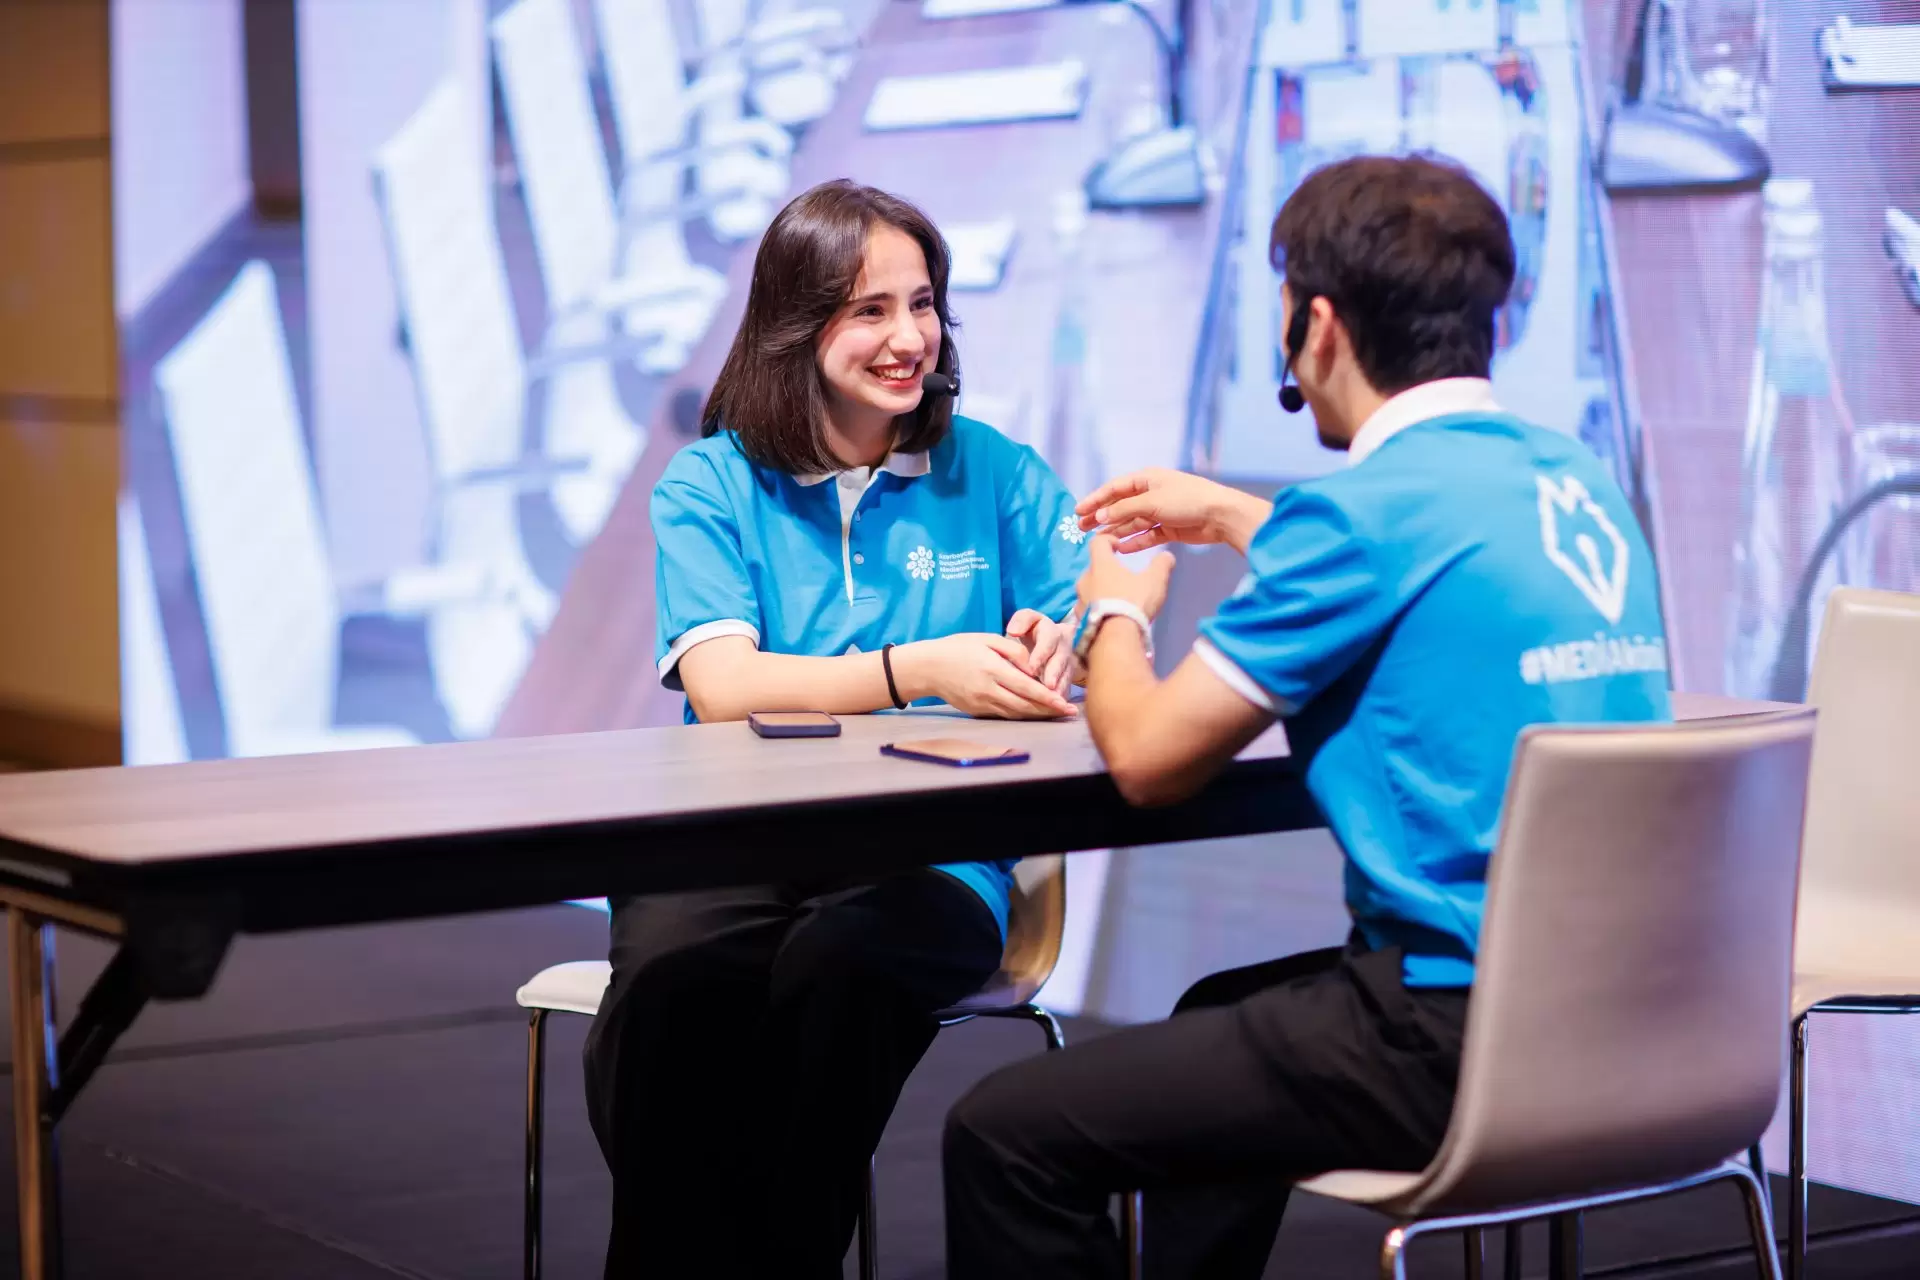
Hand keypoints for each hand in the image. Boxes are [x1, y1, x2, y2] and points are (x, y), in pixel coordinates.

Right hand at [894, 634, 1076, 719]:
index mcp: (992, 669)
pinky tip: (1034, 713)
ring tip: (1057, 715)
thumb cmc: (958, 647)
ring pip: (1016, 713)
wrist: (928, 667)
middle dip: (1049, 710)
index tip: (1065, 703)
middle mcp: (988, 690)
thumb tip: (1035, 666)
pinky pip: (1004, 715)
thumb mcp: (987, 639)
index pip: (1027, 687)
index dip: (1048, 697)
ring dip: (1038, 715)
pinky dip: (1022, 715)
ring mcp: (982, 703)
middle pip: (1025, 705)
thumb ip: (1014, 651)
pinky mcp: (977, 711)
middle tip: (1069, 713)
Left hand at [1006, 609, 1073, 696]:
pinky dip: (1063, 696)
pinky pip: (1068, 686)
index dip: (1041, 654)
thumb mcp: (1027, 620)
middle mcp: (1065, 645)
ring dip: (1061, 687)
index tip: (1032, 668)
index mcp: (1052, 630)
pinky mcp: (1071, 675)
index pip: (1049, 639)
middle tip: (1048, 686)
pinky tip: (1058, 707)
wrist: (1051, 640)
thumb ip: (1021, 621)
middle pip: (1062, 659)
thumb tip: (1013, 631)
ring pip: (1068, 674)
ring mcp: (1071, 661)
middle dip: (1055, 673)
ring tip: (1055, 699)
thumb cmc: (1034, 630)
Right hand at [1076, 468, 1266, 553]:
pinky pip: (1146, 536)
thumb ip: (1123, 510)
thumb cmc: (1187, 500)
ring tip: (1098, 542)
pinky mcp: (1169, 529)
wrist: (1220, 515)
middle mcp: (1151, 494)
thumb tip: (1099, 517)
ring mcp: (1160, 512)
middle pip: (1120, 506)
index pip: (1114, 488)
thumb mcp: (1151, 502)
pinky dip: (1134, 542)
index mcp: (1146, 478)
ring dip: (1116, 531)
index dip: (1095, 499)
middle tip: (1081, 528)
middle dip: (1102, 517)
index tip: (1078, 511)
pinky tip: (1120, 549)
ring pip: (1132, 523)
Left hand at [1076, 535, 1174, 620]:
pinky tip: (1110, 619)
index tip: (1119, 546)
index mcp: (1100, 564)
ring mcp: (1079, 601)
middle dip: (1108, 572)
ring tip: (1118, 603)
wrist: (1115, 638)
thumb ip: (1162, 564)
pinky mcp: (1079, 620)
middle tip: (1124, 582)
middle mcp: (1084, 579)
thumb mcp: (1155, 580)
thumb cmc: (1133, 602)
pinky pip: (1089, 610)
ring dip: (1102, 592)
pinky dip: (1098, 611)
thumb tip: (1167, 555)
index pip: (1098, 542)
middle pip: (1095, 568)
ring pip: (1090, 590)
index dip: (1109, 540)